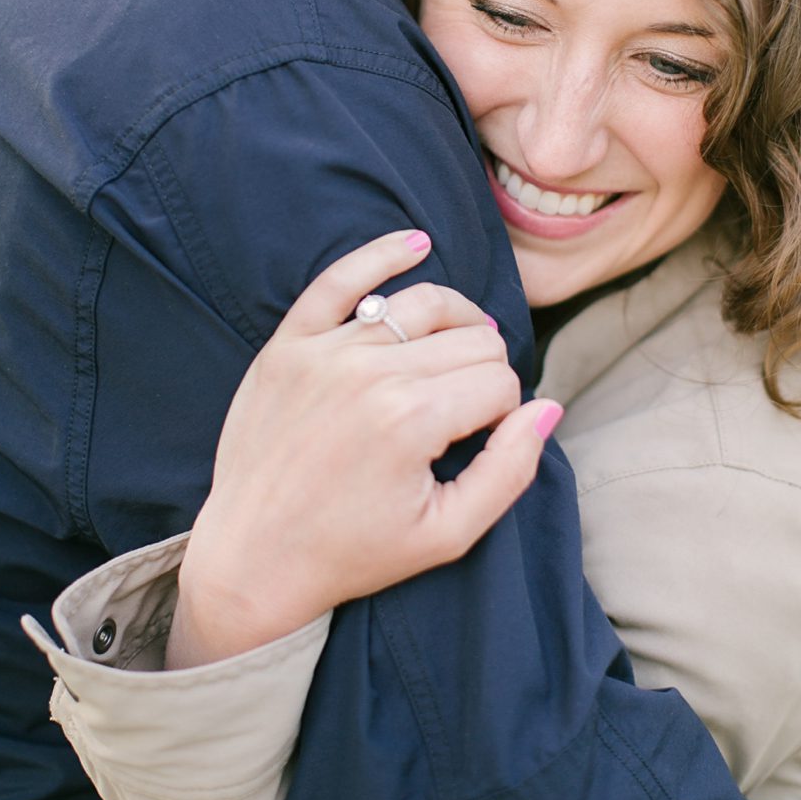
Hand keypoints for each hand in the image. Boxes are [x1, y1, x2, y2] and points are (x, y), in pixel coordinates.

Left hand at [169, 229, 558, 668]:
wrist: (252, 557)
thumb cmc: (352, 553)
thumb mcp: (448, 534)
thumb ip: (511, 470)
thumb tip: (548, 407)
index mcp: (411, 420)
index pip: (500, 382)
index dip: (504, 413)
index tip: (479, 442)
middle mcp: (367, 374)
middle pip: (469, 338)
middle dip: (485, 370)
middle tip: (466, 410)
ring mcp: (322, 353)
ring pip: (421, 304)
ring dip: (454, 320)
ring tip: (459, 348)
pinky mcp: (286, 347)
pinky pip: (338, 280)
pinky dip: (381, 254)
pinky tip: (416, 242)